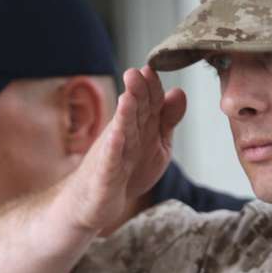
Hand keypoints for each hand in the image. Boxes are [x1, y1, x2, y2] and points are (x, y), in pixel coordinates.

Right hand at [67, 66, 186, 233]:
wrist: (93, 203)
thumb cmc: (125, 171)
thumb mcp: (155, 145)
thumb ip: (167, 120)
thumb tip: (178, 91)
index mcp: (138, 127)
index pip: (147, 102)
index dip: (150, 87)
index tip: (151, 69)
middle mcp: (124, 136)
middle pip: (133, 112)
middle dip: (136, 93)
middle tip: (136, 73)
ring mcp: (113, 156)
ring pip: (121, 133)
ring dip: (124, 116)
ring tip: (128, 98)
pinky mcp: (104, 177)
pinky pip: (110, 162)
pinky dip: (113, 150)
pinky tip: (116, 137)